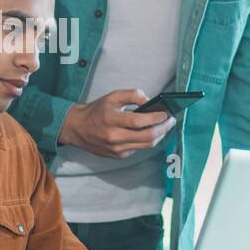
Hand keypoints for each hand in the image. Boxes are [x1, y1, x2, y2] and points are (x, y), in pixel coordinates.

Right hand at [57, 89, 175, 158]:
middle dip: (163, 129)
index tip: (166, 113)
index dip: (156, 118)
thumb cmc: (97, 111)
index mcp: (111, 119)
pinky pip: (138, 149)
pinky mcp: (118, 155)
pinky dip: (146, 141)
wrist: (77, 128)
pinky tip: (150, 132)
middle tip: (171, 121)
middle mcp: (114, 136)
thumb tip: (149, 100)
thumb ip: (132, 94)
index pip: (139, 121)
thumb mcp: (112, 96)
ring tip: (164, 126)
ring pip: (146, 145)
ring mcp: (116, 148)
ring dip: (159, 136)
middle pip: (147, 137)